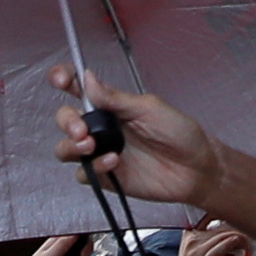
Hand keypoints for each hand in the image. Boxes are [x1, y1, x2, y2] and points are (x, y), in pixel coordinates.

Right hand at [46, 65, 222, 209]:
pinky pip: (85, 173)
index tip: (60, 80)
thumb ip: (115, 98)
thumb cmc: (178, 132)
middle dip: (66, 121)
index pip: (79, 88)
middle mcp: (101, 127)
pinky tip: (113, 162)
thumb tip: (87, 79)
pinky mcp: (106, 177)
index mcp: (110, 105)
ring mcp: (101, 152)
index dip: (64, 80)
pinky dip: (93, 167)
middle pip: (66, 119)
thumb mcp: (148, 108)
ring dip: (71, 145)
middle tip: (80, 129)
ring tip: (89, 145)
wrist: (195, 168)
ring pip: (66, 148)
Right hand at [176, 219, 250, 255]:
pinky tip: (239, 241)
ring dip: (238, 237)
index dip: (227, 221)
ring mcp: (198, 249)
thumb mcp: (194, 250)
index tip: (239, 225)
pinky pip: (221, 248)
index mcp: (190, 234)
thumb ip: (205, 240)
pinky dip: (232, 243)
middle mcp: (193, 239)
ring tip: (248, 241)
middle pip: (219, 229)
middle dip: (236, 230)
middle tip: (249, 234)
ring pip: (222, 237)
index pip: (211, 220)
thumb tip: (227, 234)